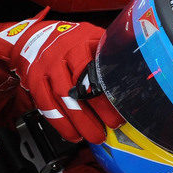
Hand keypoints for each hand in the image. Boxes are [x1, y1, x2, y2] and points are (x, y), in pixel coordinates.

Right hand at [11, 21, 123, 142]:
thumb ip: (110, 49)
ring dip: (79, 120)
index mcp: (81, 42)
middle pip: (79, 83)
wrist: (34, 37)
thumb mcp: (92, 36)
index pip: (95, 67)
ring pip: (62, 97)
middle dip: (96, 109)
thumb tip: (138, 65)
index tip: (121, 106)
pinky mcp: (35, 81)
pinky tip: (72, 134)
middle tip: (111, 126)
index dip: (108, 89)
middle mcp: (62, 54)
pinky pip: (46, 104)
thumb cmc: (70, 41)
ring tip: (94, 136)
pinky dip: (59, 122)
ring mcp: (47, 68)